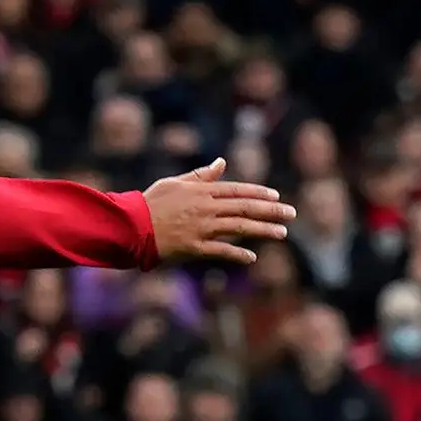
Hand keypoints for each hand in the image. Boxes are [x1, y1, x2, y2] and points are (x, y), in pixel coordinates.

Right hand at [142, 158, 293, 265]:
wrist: (128, 226)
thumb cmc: (148, 203)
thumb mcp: (174, 183)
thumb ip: (201, 175)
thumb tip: (221, 162)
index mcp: (201, 191)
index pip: (237, 190)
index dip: (259, 192)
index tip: (277, 196)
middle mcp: (205, 209)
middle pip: (245, 208)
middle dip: (272, 211)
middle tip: (292, 214)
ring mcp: (201, 229)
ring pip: (240, 227)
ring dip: (263, 230)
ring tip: (282, 234)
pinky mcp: (193, 247)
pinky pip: (221, 251)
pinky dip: (237, 254)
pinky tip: (252, 257)